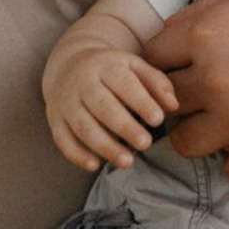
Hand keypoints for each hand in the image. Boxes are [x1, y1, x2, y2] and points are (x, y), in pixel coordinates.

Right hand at [44, 42, 176, 171]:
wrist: (68, 62)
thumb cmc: (111, 69)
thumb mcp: (133, 66)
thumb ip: (156, 82)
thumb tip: (174, 106)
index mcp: (105, 65)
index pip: (123, 83)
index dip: (141, 101)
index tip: (158, 119)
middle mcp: (82, 82)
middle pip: (102, 106)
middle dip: (124, 127)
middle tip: (146, 143)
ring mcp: (66, 101)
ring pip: (83, 125)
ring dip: (104, 145)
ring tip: (128, 162)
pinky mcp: (55, 119)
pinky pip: (62, 139)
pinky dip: (76, 154)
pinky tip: (95, 165)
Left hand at [142, 0, 228, 181]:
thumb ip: (210, 7)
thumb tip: (173, 28)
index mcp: (207, 32)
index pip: (150, 58)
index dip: (166, 64)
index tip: (182, 70)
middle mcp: (214, 77)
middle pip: (164, 103)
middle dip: (183, 100)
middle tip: (208, 97)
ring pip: (185, 143)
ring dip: (202, 134)